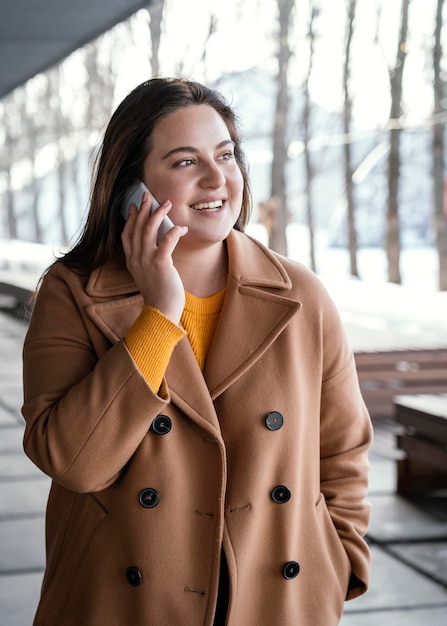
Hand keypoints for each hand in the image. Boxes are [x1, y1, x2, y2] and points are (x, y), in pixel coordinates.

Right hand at [121, 192, 187, 323]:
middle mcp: (136, 259)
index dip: (129, 219)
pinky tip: (182, 228)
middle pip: (136, 227)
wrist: (161, 311)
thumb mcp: (148, 275)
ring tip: (166, 203)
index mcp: (131, 261)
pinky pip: (166, 240)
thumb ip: (148, 260)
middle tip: (148, 196)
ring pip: (149, 229)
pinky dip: (175, 231)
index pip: (126, 235)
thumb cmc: (159, 294)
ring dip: (158, 214)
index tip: (134, 207)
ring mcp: (146, 260)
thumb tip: (158, 246)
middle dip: (143, 209)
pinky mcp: (160, 263)